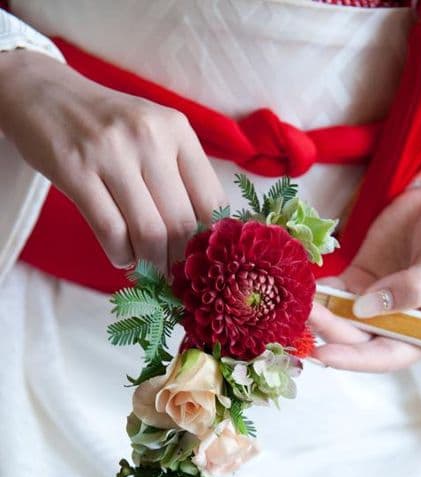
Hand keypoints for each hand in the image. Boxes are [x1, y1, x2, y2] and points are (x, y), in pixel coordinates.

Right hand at [0, 49, 225, 271]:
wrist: (45, 93)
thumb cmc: (108, 126)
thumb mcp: (154, 135)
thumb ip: (181, 177)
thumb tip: (203, 242)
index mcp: (177, 130)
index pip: (212, 202)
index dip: (209, 243)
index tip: (200, 261)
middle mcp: (149, 136)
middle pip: (182, 224)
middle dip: (179, 261)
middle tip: (174, 276)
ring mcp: (111, 152)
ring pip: (149, 233)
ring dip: (151, 263)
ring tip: (149, 269)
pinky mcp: (76, 170)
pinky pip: (111, 231)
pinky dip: (121, 256)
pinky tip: (122, 256)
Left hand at [310, 181, 420, 371]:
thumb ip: (412, 288)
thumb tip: (365, 310)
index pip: (386, 356)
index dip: (354, 359)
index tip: (324, 354)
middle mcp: (395, 325)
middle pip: (355, 339)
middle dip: (329, 329)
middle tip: (304, 313)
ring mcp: (373, 304)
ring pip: (339, 319)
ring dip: (318, 313)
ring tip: (295, 301)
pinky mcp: (357, 281)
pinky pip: (332, 293)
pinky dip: (316, 292)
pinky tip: (300, 285)